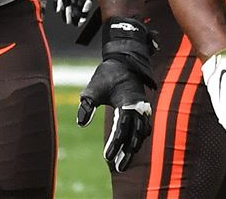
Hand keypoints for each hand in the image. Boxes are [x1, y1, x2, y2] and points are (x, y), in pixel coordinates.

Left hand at [77, 18, 157, 171]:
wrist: (125, 59)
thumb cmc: (108, 73)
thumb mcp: (94, 87)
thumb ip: (87, 104)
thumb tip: (81, 123)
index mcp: (128, 101)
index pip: (122, 127)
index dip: (115, 143)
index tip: (107, 156)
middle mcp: (139, 105)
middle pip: (134, 134)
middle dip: (127, 152)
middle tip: (118, 166)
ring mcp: (143, 107)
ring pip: (141, 132)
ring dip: (134, 147)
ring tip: (125, 161)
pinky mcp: (144, 107)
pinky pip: (144, 126)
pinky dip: (140, 137)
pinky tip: (133, 146)